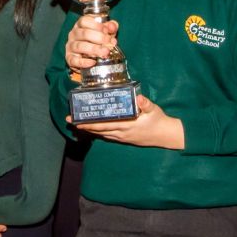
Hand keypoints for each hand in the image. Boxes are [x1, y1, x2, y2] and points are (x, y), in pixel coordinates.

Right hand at [65, 14, 118, 71]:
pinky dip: (84, 62)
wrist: (87, 58)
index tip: (107, 30)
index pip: (84, 21)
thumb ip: (110, 27)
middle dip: (99, 37)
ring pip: (80, 46)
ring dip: (94, 49)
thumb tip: (112, 26)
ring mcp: (70, 47)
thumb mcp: (104, 31)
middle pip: (84, 33)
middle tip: (109, 42)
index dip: (96, 25)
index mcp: (80, 25)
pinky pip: (74, 60)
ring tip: (105, 52)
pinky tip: (93, 62)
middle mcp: (74, 35)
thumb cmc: (95, 41)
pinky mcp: (70, 59)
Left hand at [67, 95, 184, 148]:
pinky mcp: (124, 139)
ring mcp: (122, 137)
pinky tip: (92, 130)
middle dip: (84, 126)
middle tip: (70, 121)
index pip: (105, 124)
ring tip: (76, 125)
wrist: (166, 135)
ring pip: (102, 134)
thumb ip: (146, 104)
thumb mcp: (154, 109)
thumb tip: (139, 98)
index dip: (91, 123)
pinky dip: (98, 133)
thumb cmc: (158, 120)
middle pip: (99, 130)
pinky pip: (108, 136)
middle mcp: (122, 132)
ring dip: (89, 130)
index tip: (79, 120)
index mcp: (127, 124)